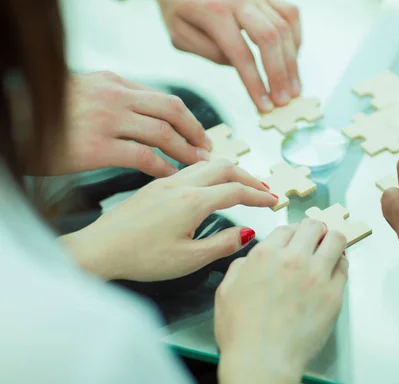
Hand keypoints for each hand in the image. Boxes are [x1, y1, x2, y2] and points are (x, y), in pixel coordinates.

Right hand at [48, 71, 210, 177]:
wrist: (12, 120)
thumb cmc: (45, 112)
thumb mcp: (83, 92)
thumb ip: (113, 98)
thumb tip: (141, 111)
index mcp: (113, 82)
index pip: (162, 98)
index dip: (185, 117)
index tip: (197, 131)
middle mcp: (114, 96)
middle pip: (171, 110)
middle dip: (195, 130)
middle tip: (208, 148)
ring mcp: (106, 120)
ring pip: (162, 133)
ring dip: (186, 150)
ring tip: (198, 164)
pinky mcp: (96, 146)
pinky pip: (144, 157)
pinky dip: (164, 167)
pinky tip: (173, 176)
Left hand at [60, 159, 276, 280]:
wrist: (100, 248)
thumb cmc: (142, 258)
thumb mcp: (188, 259)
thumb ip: (222, 244)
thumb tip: (247, 233)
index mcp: (193, 201)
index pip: (236, 190)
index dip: (259, 196)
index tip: (274, 202)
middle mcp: (182, 184)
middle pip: (226, 167)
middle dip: (250, 177)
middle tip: (265, 190)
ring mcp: (167, 181)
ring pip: (208, 164)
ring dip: (231, 171)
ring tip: (244, 184)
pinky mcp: (156, 185)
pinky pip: (192, 168)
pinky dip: (212, 172)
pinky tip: (212, 185)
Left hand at [143, 0, 301, 112]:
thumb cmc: (179, 10)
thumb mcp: (181, 36)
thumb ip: (210, 53)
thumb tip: (241, 67)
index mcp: (214, 12)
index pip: (242, 54)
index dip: (255, 84)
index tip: (264, 106)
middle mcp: (239, 0)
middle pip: (270, 39)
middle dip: (280, 75)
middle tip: (284, 101)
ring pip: (284, 29)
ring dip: (292, 63)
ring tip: (294, 89)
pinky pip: (290, 15)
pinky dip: (295, 39)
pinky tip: (292, 60)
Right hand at [215, 221, 347, 382]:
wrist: (262, 360)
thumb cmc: (242, 333)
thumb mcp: (226, 292)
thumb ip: (240, 267)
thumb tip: (251, 259)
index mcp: (265, 254)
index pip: (286, 228)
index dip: (292, 232)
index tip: (296, 237)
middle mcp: (293, 259)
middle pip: (313, 226)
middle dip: (314, 230)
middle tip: (314, 238)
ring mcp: (316, 275)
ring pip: (335, 239)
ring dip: (332, 240)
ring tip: (330, 247)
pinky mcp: (334, 294)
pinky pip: (344, 266)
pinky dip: (340, 263)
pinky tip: (335, 268)